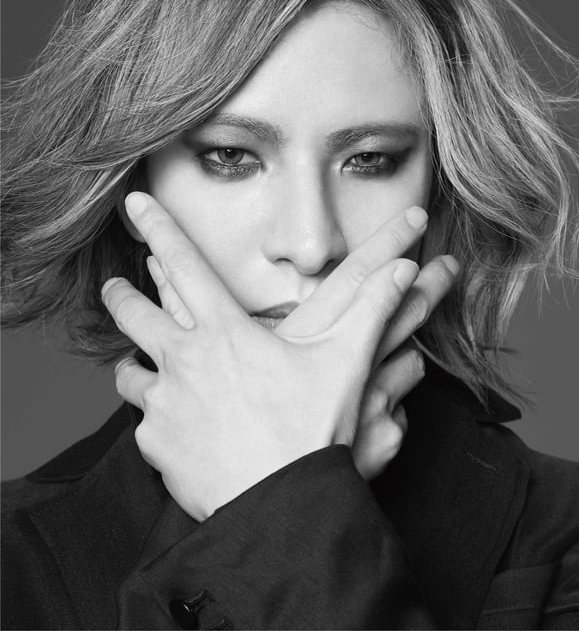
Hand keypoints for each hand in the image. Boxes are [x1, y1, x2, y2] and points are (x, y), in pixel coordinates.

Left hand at [102, 193, 454, 519]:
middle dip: (121, 295)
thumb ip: (372, 311)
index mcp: (224, 332)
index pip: (184, 265)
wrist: (283, 505)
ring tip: (136, 367)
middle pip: (136, 315)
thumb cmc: (312, 430)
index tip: (136, 203)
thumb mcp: (345, 364)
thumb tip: (404, 270)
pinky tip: (169, 429)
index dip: (160, 228)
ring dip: (133, 365)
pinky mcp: (157, 445)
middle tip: (114, 287)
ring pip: (129, 373)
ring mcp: (165, 404)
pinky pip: (144, 424)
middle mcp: (184, 361)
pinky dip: (154, 421)